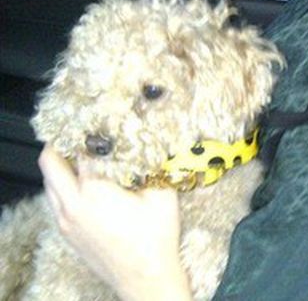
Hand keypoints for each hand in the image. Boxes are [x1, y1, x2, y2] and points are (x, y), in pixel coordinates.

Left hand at [38, 146, 192, 300]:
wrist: (146, 277)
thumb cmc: (156, 238)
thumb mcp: (162, 193)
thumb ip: (152, 165)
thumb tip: (149, 142)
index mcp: (95, 190)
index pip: (81, 150)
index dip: (91, 134)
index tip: (102, 127)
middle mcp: (73, 204)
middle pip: (50, 163)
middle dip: (62, 146)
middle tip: (78, 137)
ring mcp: (66, 221)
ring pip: (48, 184)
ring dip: (60, 168)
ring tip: (81, 161)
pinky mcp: (67, 234)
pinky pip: (54, 203)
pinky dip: (61, 188)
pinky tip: (84, 187)